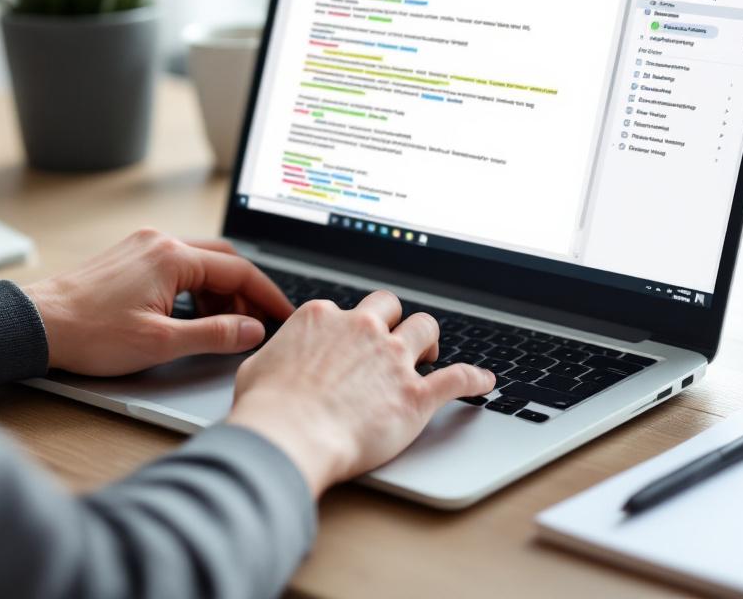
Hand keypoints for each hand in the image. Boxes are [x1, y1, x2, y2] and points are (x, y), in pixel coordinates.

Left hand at [24, 229, 293, 375]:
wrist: (36, 325)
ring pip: (201, 263)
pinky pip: (178, 265)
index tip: (284, 315)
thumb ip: (215, 334)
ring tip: (226, 326)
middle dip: (246, 292)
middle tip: (261, 322)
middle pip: (224, 260)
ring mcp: (144, 246)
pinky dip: (197, 289)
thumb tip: (252, 330)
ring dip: (220, 292)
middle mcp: (161, 242)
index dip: (267, 296)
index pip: (239, 271)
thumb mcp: (161, 343)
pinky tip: (195, 315)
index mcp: (173, 257)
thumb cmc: (90, 334)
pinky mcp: (131, 256)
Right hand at [227, 291, 494, 497]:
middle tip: (393, 340)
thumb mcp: (258, 367)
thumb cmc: (268, 409)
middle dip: (393, 319)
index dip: (349, 328)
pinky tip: (485, 382)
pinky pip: (459, 377)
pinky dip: (475, 379)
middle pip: (389, 306)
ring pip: (425, 328)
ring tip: (429, 355)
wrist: (289, 436)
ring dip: (429, 340)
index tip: (351, 343)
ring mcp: (391, 359)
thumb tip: (277, 359)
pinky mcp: (415, 394)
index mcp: (323, 318)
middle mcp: (361, 329)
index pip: (345, 309)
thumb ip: (278, 354)